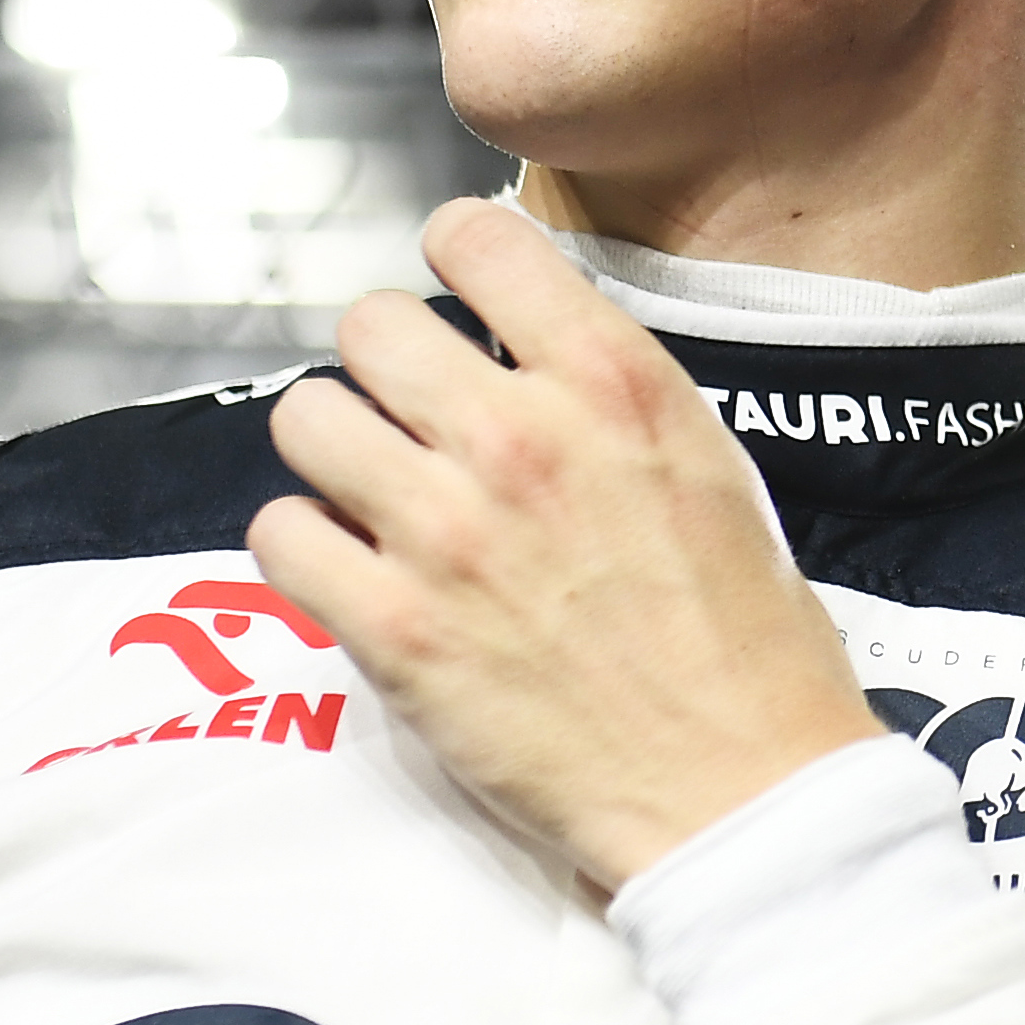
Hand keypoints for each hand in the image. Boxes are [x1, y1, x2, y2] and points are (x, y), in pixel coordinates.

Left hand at [250, 200, 886, 889]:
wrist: (740, 788)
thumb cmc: (746, 642)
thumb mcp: (710, 467)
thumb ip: (607, 396)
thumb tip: (519, 358)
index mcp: (615, 383)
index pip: (477, 236)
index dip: (455, 262)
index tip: (458, 303)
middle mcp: (521, 438)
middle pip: (370, 324)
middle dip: (388, 368)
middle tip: (416, 421)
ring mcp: (447, 533)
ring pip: (307, 416)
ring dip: (336, 451)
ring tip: (377, 496)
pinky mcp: (393, 629)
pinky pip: (279, 532)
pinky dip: (306, 547)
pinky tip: (353, 571)